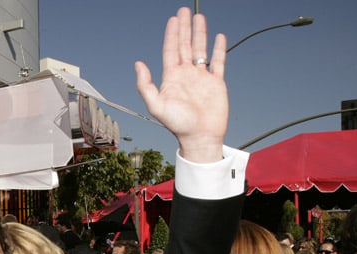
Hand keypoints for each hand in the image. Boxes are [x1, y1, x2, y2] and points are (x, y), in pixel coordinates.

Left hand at [136, 7, 227, 162]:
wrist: (200, 137)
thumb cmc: (178, 125)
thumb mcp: (156, 106)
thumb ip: (145, 85)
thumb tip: (138, 64)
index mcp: (172, 78)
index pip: (171, 51)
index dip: (171, 35)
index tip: (173, 19)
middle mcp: (186, 76)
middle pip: (185, 46)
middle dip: (184, 28)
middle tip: (184, 11)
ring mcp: (201, 78)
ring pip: (200, 50)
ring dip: (200, 34)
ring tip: (199, 18)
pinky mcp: (216, 84)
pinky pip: (218, 62)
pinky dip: (218, 49)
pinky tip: (218, 37)